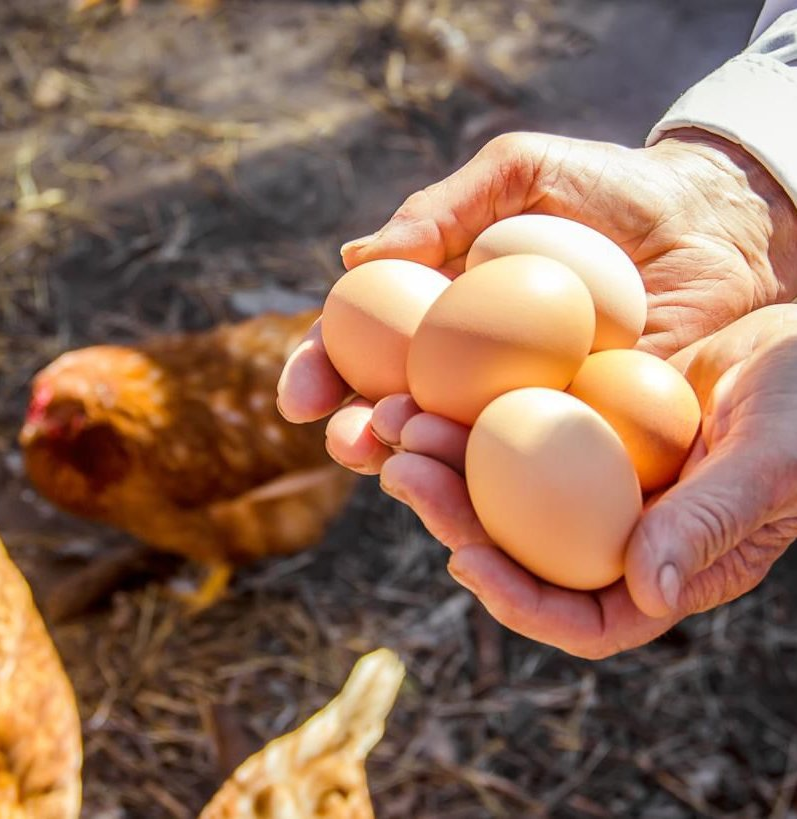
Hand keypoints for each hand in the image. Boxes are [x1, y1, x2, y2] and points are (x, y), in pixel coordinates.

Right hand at [278, 128, 796, 473]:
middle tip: (351, 441)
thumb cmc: (609, 190)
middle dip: (359, 434)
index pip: (363, 350)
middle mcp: (468, 370)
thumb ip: (439, 210)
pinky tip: (473, 484)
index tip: (301, 399)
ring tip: (400, 455)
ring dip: (416, 463)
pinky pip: (530, 467)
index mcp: (440, 315)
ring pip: (452, 449)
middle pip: (394, 412)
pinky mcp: (578, 436)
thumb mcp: (519, 175)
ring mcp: (519, 408)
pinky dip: (495, 481)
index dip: (323, 374)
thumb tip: (353, 259)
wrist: (710, 222)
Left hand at [374, 304, 796, 657]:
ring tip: (396, 421)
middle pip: (520, 549)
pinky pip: (517, 428)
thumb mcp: (772, 462)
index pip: (584, 618)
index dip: (518, 600)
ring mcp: (593, 478)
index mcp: (664, 566)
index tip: (463, 559)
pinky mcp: (580, 424)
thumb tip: (649, 590)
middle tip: (400, 471)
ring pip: (504, 488)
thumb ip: (713, 523)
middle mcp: (617, 531)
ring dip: (445, 460)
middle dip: (453, 516)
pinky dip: (472, 413)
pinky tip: (429, 385)